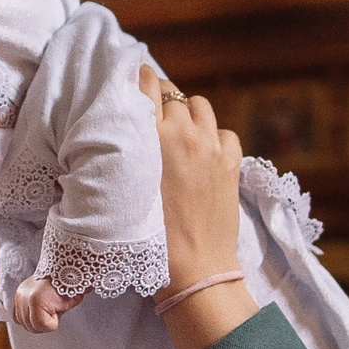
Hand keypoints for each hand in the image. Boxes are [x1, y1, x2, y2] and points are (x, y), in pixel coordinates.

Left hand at [10, 276, 79, 332]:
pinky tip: (58, 308)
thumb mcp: (47, 299)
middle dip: (43, 323)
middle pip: (27, 326)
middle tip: (55, 309)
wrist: (73, 269)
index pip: (20, 320)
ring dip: (49, 322)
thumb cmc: (66, 284)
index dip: (37, 321)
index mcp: (21, 294)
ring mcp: (26, 298)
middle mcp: (20, 296)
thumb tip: (38, 326)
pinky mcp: (35, 301)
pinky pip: (42, 325)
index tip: (49, 309)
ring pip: (34, 327)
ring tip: (56, 306)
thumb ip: (37, 311)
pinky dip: (53, 322)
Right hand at [142, 68, 255, 348]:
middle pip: (174, 94)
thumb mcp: (127, 190)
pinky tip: (205, 152)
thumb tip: (115, 141)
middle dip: (163, 98)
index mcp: (152, 139)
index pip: (147, 88)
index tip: (136, 79)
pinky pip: (225, 132)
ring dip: (189, 113)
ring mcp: (212, 147)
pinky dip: (215, 136)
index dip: (141, 80)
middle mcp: (184, 134)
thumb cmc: (151, 238)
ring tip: (181, 130)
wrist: (195, 269)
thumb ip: (124, 158)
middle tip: (154, 112)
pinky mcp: (232, 163)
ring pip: (201, 106)